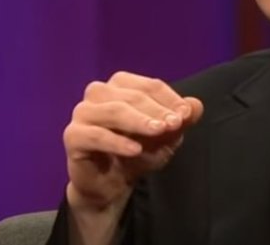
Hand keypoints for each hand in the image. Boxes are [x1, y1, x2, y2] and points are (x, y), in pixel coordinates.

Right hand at [63, 71, 203, 211]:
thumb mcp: (165, 137)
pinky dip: (117, 141)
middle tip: (176, 123)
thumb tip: (197, 105)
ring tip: (159, 131)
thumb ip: (181, 120)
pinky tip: (136, 150)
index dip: (169, 99)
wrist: (111, 184)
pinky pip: (95, 135)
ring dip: (139, 120)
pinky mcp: (73, 136)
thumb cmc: (138, 152)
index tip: (186, 115)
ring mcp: (83, 113)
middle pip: (131, 95)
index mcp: (120, 85)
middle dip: (156, 109)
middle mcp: (98, 93)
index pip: (149, 85)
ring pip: (113, 110)